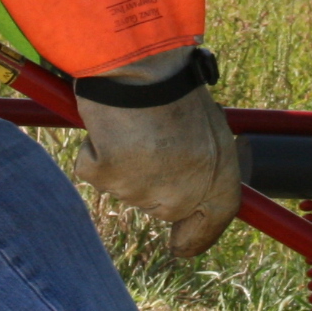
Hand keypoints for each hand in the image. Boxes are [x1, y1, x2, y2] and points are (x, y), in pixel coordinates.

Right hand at [72, 49, 238, 255]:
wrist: (144, 64)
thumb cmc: (177, 84)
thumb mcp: (206, 123)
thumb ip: (200, 157)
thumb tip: (191, 174)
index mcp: (218, 176)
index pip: (212, 223)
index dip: (195, 238)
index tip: (180, 246)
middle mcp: (184, 194)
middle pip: (163, 207)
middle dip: (153, 183)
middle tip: (148, 142)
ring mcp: (144, 190)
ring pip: (126, 186)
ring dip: (124, 160)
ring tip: (133, 122)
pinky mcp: (108, 178)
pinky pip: (93, 167)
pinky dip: (94, 149)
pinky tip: (109, 124)